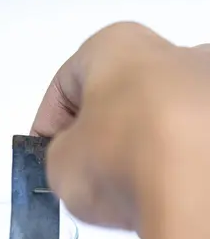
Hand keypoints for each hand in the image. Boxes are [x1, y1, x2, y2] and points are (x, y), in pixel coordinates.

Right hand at [31, 22, 209, 235]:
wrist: (198, 194)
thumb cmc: (126, 157)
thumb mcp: (60, 163)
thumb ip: (62, 153)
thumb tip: (83, 162)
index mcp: (119, 44)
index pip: (66, 85)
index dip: (48, 124)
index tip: (45, 153)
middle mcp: (172, 52)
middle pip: (119, 99)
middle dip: (100, 134)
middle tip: (85, 171)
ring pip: (159, 120)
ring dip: (140, 148)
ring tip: (127, 190)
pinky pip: (191, 141)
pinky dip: (175, 162)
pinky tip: (163, 192)